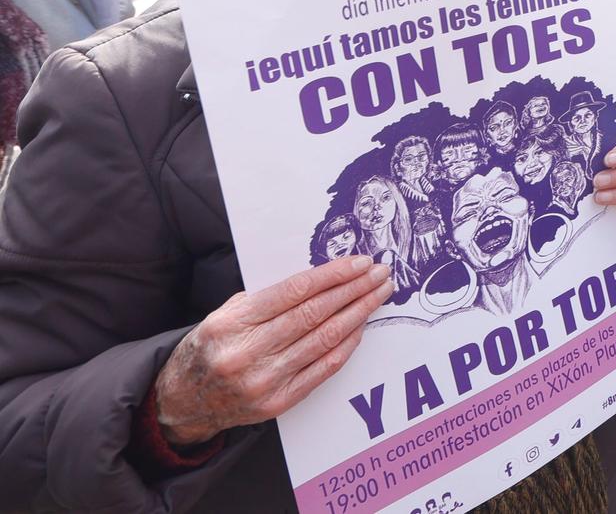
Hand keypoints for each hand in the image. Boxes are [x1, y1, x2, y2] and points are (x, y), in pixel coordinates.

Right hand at [152, 257, 391, 447]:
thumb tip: (321, 279)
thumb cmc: (211, 348)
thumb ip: (266, 299)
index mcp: (231, 324)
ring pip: (325, 339)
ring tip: (378, 295)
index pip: (294, 292)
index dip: (333, 275)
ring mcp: (264, 381)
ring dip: (359, 313)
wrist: (184, 401)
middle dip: (354, 290)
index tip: (361, 263)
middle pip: (315, 313)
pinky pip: (325, 368)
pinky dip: (348, 344)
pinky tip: (361, 325)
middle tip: (380, 274)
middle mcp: (247, 353)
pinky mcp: (279, 402)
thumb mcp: (224, 315)